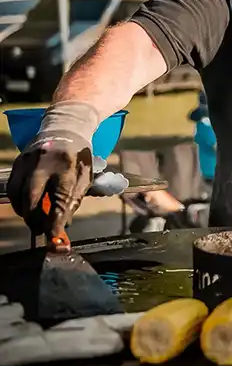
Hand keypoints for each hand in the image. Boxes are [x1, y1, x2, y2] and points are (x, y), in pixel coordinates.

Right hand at [7, 102, 98, 239]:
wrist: (65, 129)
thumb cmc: (78, 158)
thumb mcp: (85, 178)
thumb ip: (74, 202)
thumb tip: (62, 226)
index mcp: (68, 167)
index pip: (59, 199)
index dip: (55, 221)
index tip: (53, 236)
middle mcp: (44, 162)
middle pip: (32, 196)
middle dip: (34, 218)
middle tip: (40, 230)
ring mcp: (28, 161)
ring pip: (17, 193)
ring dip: (24, 211)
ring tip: (34, 220)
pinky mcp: (18, 161)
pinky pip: (12, 186)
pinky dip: (18, 200)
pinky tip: (26, 207)